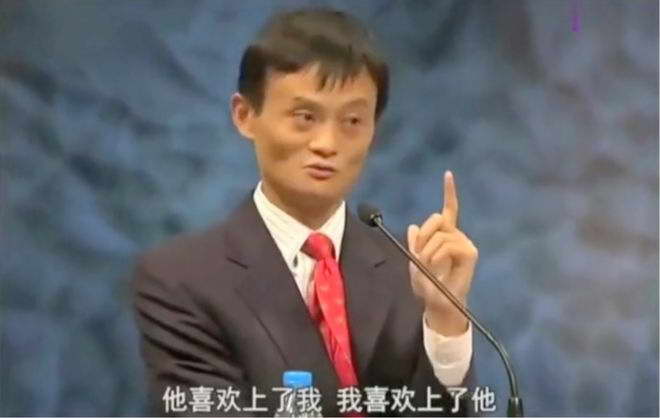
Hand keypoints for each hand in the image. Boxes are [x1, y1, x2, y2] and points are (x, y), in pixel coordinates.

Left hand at [407, 171, 478, 335]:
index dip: (449, 191)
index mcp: (443, 235)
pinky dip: (436, 255)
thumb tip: (412, 226)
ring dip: (428, 250)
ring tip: (427, 265)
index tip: (448, 173)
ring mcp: (464, 243)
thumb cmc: (426, 284)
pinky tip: (437, 266)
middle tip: (419, 255)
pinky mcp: (470, 253)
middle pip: (437, 218)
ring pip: (440, 234)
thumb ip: (414, 244)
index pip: (448, 209)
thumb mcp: (414, 261)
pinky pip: (447, 245)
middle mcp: (456, 235)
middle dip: (423, 235)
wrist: (436, 302)